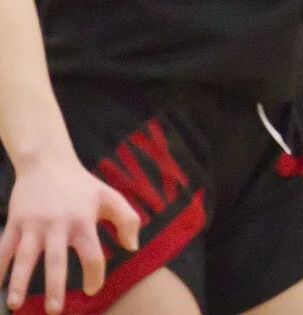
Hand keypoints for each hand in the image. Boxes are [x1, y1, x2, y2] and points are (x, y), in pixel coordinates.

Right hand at [0, 152, 139, 313]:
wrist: (48, 161)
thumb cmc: (81, 186)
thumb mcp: (109, 196)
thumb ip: (127, 219)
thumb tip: (133, 248)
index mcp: (82, 220)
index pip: (92, 252)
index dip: (94, 273)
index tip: (91, 289)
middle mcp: (58, 223)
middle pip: (56, 258)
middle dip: (55, 284)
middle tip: (55, 310)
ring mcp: (34, 223)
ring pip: (25, 255)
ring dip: (19, 280)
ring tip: (15, 304)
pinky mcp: (15, 221)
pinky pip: (4, 247)